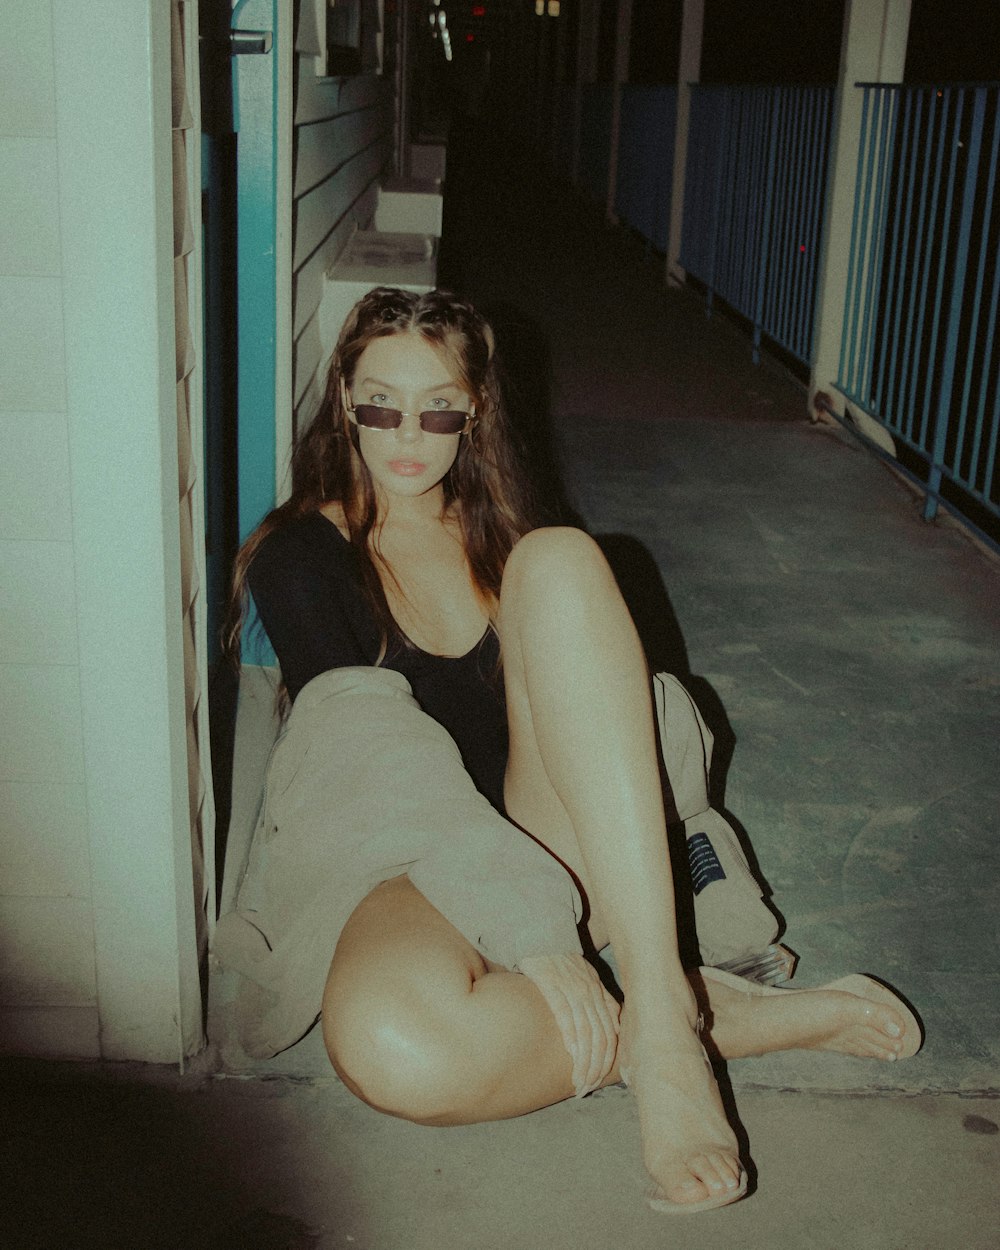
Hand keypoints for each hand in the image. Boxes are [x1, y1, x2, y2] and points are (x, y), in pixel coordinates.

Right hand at [518, 953, 620, 1096]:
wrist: (542, 934)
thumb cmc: (562, 961)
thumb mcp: (586, 978)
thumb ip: (597, 1002)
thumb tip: (608, 1030)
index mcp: (599, 993)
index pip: (611, 1033)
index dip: (608, 1060)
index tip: (597, 1081)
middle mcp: (590, 992)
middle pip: (602, 1037)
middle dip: (596, 1068)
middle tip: (586, 1089)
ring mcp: (572, 989)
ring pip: (587, 1032)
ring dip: (584, 1061)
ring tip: (578, 1082)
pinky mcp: (552, 984)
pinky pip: (566, 1015)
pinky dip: (572, 1037)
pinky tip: (571, 1054)